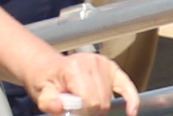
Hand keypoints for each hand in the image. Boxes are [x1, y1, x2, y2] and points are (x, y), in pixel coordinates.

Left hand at [23, 51, 137, 113]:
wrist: (48, 68)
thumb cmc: (46, 81)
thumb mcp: (41, 93)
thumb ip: (49, 102)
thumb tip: (59, 106)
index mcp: (74, 67)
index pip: (89, 101)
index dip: (82, 112)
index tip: (73, 111)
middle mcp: (91, 62)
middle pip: (100, 102)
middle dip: (90, 111)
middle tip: (77, 109)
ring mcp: (102, 64)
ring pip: (109, 100)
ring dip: (99, 108)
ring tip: (84, 103)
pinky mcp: (111, 68)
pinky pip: (126, 85)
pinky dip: (131, 99)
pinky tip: (131, 111)